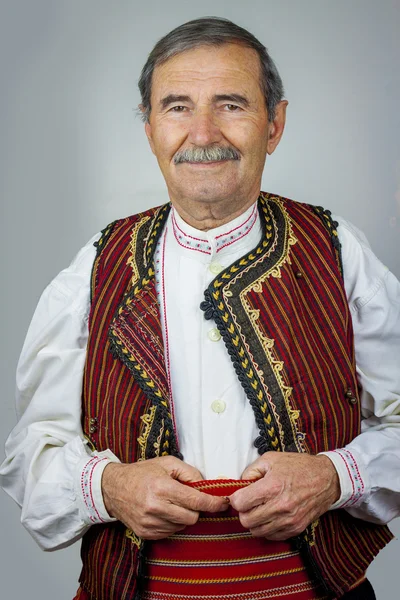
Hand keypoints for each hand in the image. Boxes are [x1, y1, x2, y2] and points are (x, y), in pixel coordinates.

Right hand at [101, 456, 228, 539]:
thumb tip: (207, 484)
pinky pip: (170, 532)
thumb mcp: (167, 463)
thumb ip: (189, 472)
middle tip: (190, 499)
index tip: (224, 503)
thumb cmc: (142, 472)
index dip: (213, 503)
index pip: (196, 501)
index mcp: (162, 487)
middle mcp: (155, 507)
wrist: (113, 488)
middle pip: (192, 517)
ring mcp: (149, 523)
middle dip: (196, 509)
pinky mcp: (145, 533)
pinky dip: (173, 523)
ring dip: (183, 516)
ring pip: (182, 526)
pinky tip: (164, 512)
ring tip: (172, 503)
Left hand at [229, 452, 339, 540]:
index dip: (235, 498)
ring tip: (259, 509)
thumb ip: (251, 470)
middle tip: (249, 502)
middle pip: (246, 521)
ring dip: (254, 521)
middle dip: (243, 511)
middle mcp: (280, 506)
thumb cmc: (299, 466)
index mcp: (272, 487)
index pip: (240, 503)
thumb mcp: (271, 459)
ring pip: (257, 531)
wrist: (326, 479)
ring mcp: (288, 520)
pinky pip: (271, 536)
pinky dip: (266, 528)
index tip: (239, 495)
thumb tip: (240, 484)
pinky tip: (270, 516)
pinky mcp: (295, 529)